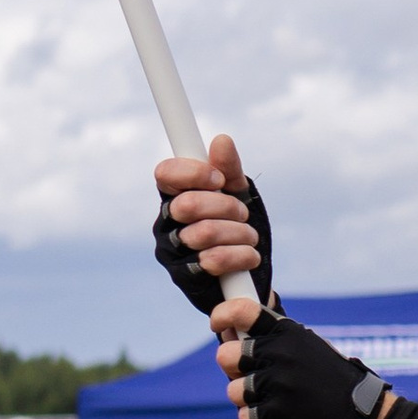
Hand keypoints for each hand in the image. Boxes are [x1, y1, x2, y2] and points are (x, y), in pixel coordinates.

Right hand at [152, 134, 272, 313]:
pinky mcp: (182, 277)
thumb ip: (230, 169)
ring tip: (249, 237)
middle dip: (226, 206)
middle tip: (242, 213)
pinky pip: (212, 260)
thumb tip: (221, 141)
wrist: (252, 276)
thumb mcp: (241, 195)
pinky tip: (249, 256)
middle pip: (187, 204)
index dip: (194, 173)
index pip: (165, 174)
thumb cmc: (241, 229)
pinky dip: (240, 255)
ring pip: (203, 233)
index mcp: (174, 196)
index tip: (220, 179)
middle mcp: (165, 222)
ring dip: (238, 233)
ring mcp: (171, 251)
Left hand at [229, 308, 403, 418]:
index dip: (222, 315)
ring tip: (269, 400)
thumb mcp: (310, 347)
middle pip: (225, 355)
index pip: (240, 311)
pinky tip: (276, 417)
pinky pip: (245, 416)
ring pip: (233, 390)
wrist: (366, 418)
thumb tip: (228, 329)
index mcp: (288, 332)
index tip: (218, 326)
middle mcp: (280, 353)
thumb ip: (274, 337)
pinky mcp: (277, 413)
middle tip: (249, 375)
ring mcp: (278, 383)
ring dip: (246, 398)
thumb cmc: (336, 380)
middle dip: (233, 368)